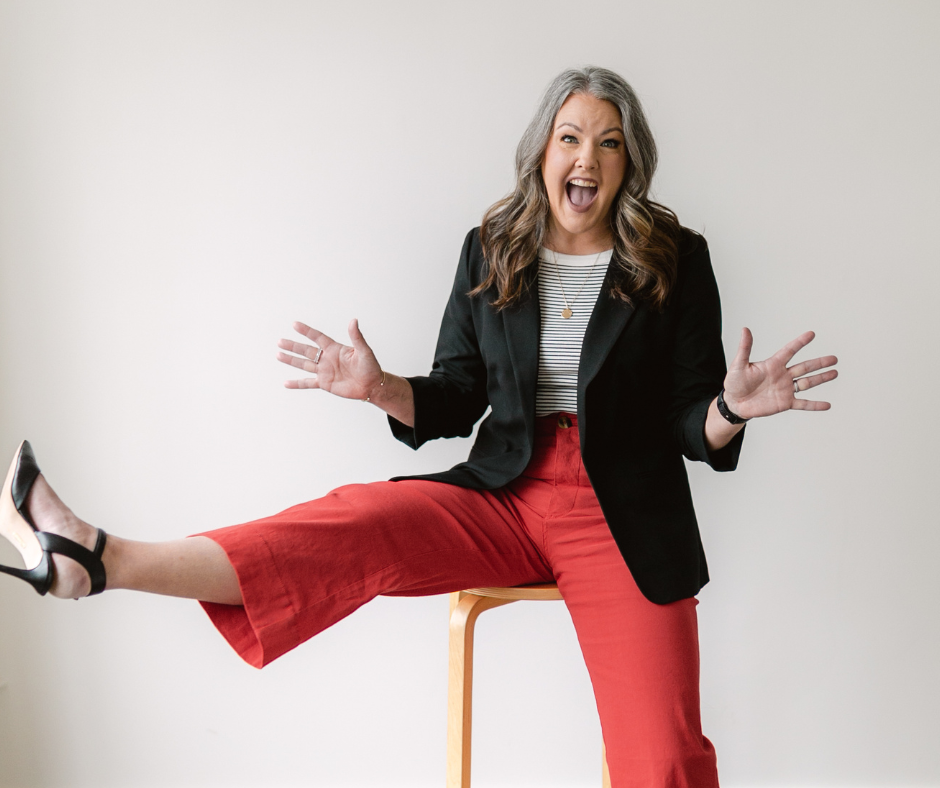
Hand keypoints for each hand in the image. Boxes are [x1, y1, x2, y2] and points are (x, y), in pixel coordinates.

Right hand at [276, 319, 383, 400]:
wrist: (372, 386)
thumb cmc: (371, 367)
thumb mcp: (364, 351)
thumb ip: (356, 337)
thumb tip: (354, 320)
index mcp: (335, 349)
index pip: (317, 337)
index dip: (306, 331)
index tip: (295, 324)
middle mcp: (327, 359)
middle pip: (306, 351)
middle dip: (293, 346)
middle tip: (280, 341)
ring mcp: (325, 371)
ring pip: (304, 364)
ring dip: (291, 360)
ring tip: (278, 355)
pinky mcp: (325, 383)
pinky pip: (308, 383)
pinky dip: (297, 384)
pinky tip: (286, 383)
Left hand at [722, 328, 837, 419]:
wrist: (734, 403)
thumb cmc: (735, 382)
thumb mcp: (738, 364)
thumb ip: (745, 348)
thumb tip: (745, 329)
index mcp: (773, 364)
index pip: (789, 351)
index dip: (800, 343)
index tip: (812, 334)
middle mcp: (782, 375)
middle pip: (804, 367)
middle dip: (819, 363)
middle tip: (834, 358)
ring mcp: (785, 389)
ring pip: (807, 383)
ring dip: (821, 378)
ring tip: (835, 373)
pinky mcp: (784, 403)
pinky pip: (803, 404)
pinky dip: (815, 405)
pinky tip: (827, 405)